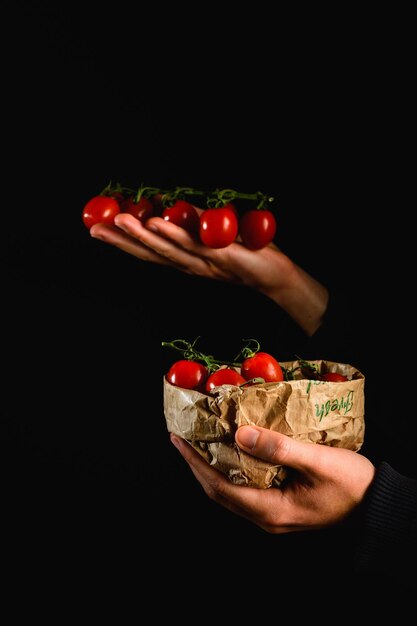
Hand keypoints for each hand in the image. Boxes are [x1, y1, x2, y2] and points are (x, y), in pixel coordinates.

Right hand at [90, 213, 327, 334]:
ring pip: (166, 250)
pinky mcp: (219, 256)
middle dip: (121, 242)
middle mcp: (188, 265)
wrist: (275, 272)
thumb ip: (193, 222)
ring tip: (117, 222)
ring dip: (140, 236)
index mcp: (185, 260)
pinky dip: (172, 234)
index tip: (99, 229)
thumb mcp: (214, 233)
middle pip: (149, 254)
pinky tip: (154, 223)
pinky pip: (192, 245)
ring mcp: (202, 263)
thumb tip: (170, 205)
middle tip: (94, 229)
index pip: (149, 251)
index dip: (124, 242)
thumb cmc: (246, 252)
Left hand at [170, 425, 375, 532]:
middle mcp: (266, 516)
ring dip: (211, 467)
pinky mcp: (279, 504)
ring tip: (199, 442)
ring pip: (230, 490)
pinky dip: (231, 469)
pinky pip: (245, 488)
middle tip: (181, 437)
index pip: (218, 486)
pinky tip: (230, 451)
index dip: (195, 463)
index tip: (178, 440)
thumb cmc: (351, 484)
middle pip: (218, 491)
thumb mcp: (317, 461)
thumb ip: (278, 448)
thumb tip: (239, 433)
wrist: (375, 504)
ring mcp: (272, 513)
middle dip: (196, 464)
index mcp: (270, 509)